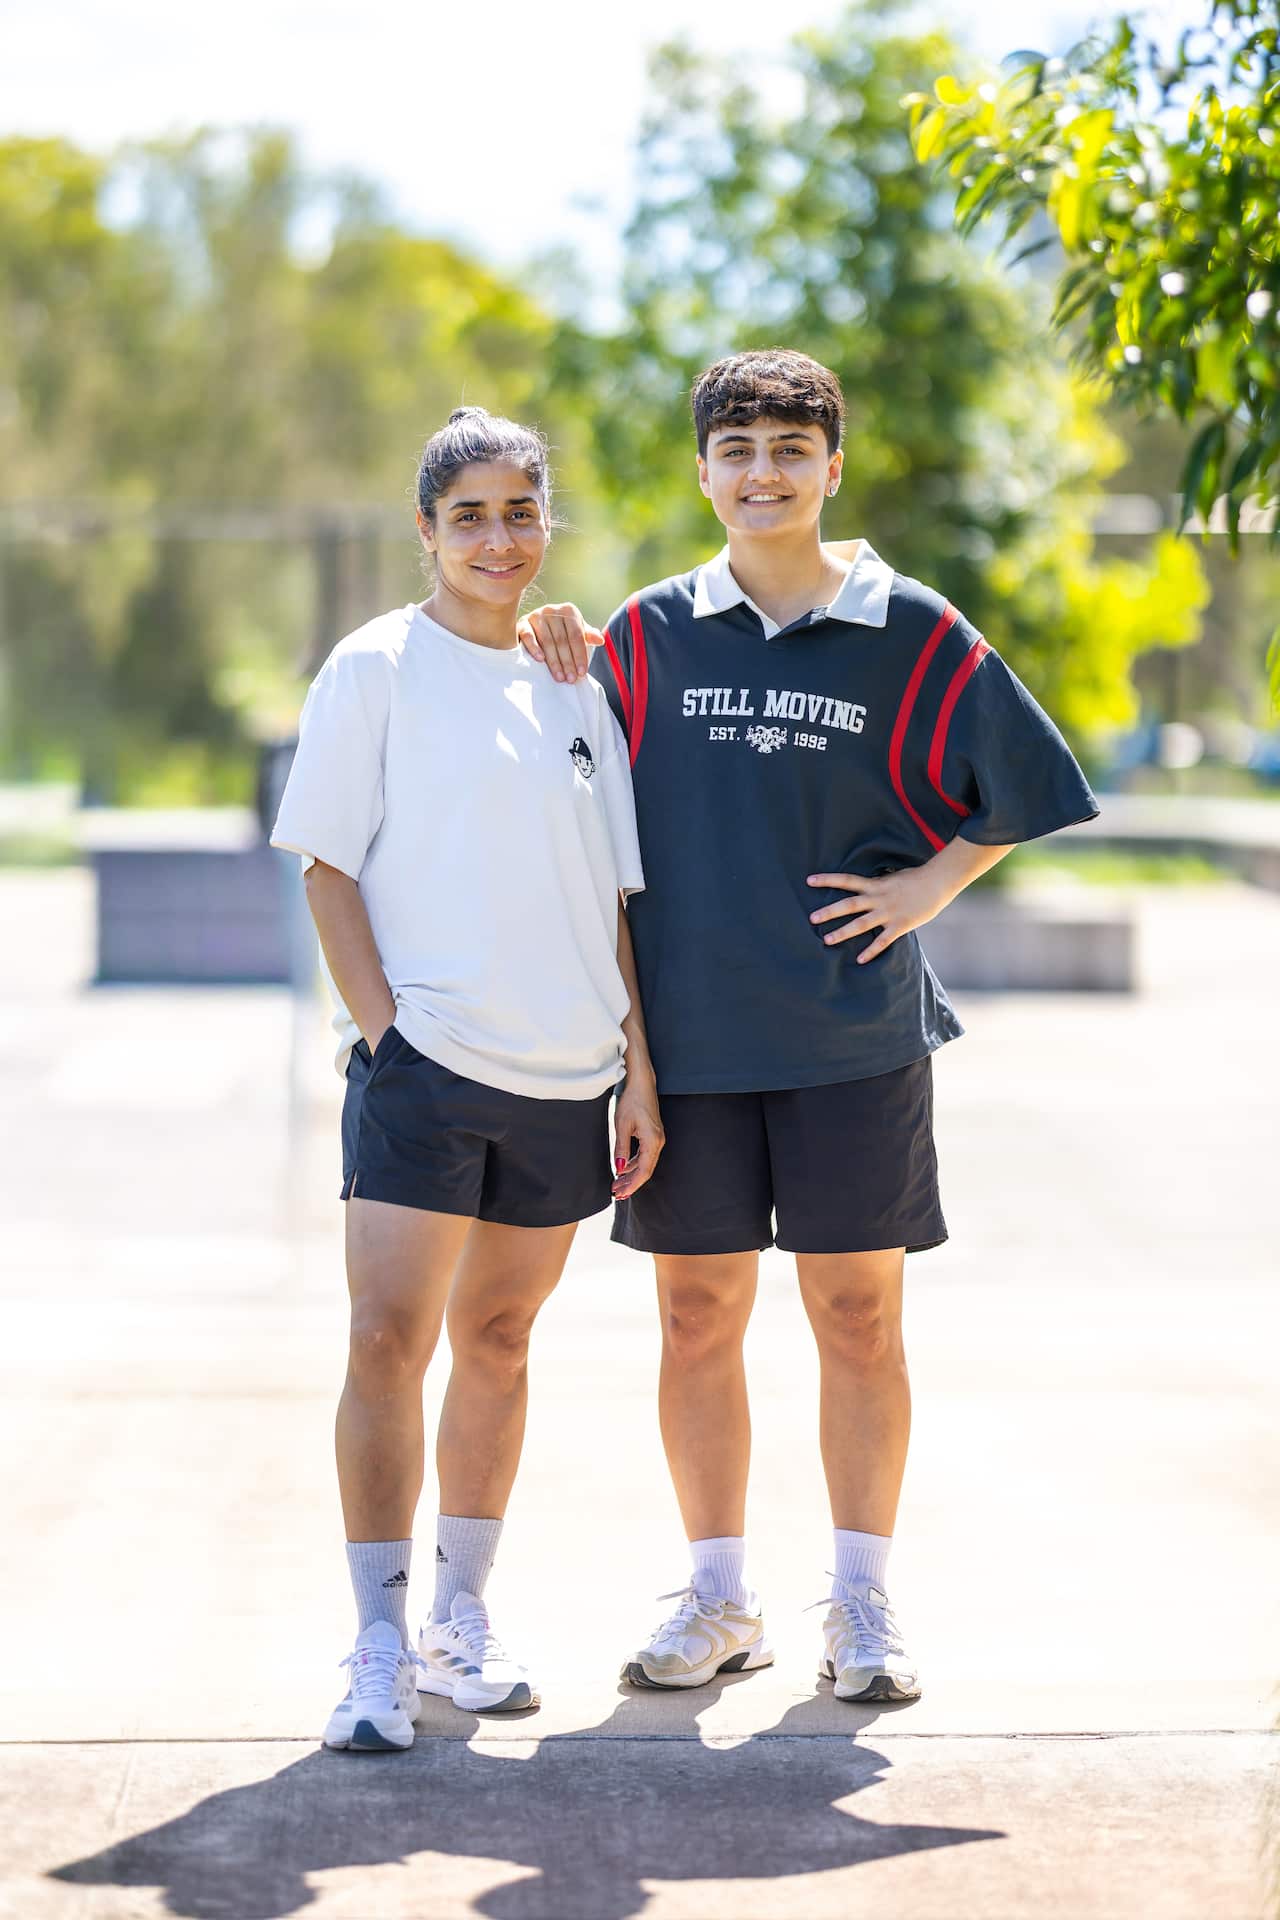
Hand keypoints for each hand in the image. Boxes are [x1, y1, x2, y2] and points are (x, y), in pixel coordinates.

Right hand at [517, 603, 603, 682]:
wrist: (534, 626)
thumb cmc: (560, 631)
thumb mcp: (575, 632)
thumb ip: (587, 635)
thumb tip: (600, 640)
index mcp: (569, 611)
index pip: (576, 636)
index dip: (580, 655)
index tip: (582, 673)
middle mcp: (552, 610)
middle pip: (562, 640)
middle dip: (567, 662)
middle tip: (571, 679)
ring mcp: (537, 615)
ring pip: (547, 641)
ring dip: (554, 661)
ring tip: (559, 677)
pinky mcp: (523, 623)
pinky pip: (529, 636)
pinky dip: (534, 648)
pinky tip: (540, 660)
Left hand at [612, 1071, 664, 1199]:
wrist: (642, 1083)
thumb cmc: (632, 1101)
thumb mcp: (622, 1125)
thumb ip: (621, 1148)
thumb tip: (619, 1169)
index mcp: (652, 1141)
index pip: (643, 1171)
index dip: (632, 1185)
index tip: (620, 1194)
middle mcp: (658, 1142)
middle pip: (645, 1170)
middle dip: (631, 1183)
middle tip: (616, 1193)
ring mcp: (657, 1139)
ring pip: (645, 1164)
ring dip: (631, 1175)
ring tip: (617, 1184)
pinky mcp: (652, 1135)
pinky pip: (644, 1155)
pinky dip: (634, 1164)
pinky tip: (623, 1169)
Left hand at [807, 865, 954, 963]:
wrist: (938, 882)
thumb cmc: (916, 878)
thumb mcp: (892, 877)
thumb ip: (877, 884)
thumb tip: (863, 886)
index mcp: (876, 884)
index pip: (847, 880)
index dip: (828, 880)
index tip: (809, 881)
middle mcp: (879, 898)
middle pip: (850, 904)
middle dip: (830, 912)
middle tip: (812, 919)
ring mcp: (889, 912)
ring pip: (861, 924)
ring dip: (843, 933)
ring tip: (827, 940)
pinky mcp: (900, 925)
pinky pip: (883, 940)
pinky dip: (871, 951)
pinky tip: (859, 960)